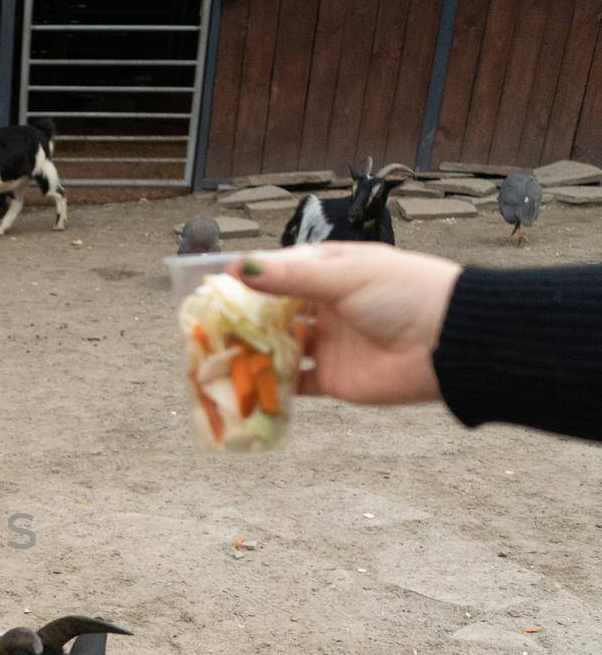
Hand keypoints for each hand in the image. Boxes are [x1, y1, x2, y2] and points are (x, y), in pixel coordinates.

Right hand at [230, 243, 460, 404]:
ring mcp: (327, 344)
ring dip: (250, 353)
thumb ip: (291, 276)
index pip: (279, 271)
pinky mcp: (330, 379)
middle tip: (203, 327)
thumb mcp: (346, 277)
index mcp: (331, 272)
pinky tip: (243, 386)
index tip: (212, 288)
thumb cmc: (406, 295)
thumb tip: (238, 268)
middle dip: (241, 320)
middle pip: (273, 312)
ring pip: (277, 348)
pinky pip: (292, 384)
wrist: (451, 345)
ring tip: (214, 357)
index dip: (247, 279)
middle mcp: (326, 307)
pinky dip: (270, 387)